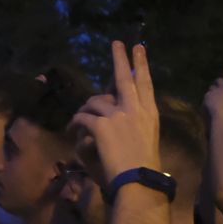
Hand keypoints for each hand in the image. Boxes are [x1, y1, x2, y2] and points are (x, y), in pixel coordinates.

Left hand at [70, 41, 161, 181]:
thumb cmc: (143, 167)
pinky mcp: (101, 125)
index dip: (141, 65)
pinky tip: (72, 131)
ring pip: (94, 102)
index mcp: (150, 114)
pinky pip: (82, 118)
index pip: (146, 83)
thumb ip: (134, 122)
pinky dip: (75, 124)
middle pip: (124, 78)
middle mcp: (135, 109)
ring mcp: (118, 115)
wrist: (138, 180)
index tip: (139, 48)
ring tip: (80, 120)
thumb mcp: (146, 139)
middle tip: (116, 43)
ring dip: (85, 110)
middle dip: (120, 58)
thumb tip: (117, 111)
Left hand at [204, 60, 222, 120]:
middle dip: (217, 83)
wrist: (220, 118)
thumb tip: (219, 100)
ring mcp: (213, 91)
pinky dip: (207, 103)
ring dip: (211, 94)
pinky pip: (206, 98)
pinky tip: (209, 109)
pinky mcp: (206, 96)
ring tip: (213, 104)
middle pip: (218, 80)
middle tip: (217, 88)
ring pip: (211, 90)